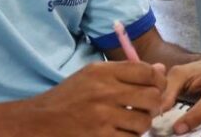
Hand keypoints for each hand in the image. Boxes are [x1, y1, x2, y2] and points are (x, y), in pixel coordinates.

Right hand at [28, 61, 165, 135]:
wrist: (39, 121)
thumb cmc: (68, 97)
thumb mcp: (91, 75)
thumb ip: (125, 72)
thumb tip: (160, 70)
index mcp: (102, 72)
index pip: (146, 72)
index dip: (158, 80)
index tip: (157, 87)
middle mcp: (104, 91)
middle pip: (151, 96)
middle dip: (154, 104)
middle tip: (145, 108)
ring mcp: (103, 117)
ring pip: (144, 121)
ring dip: (141, 124)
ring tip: (130, 122)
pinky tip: (120, 132)